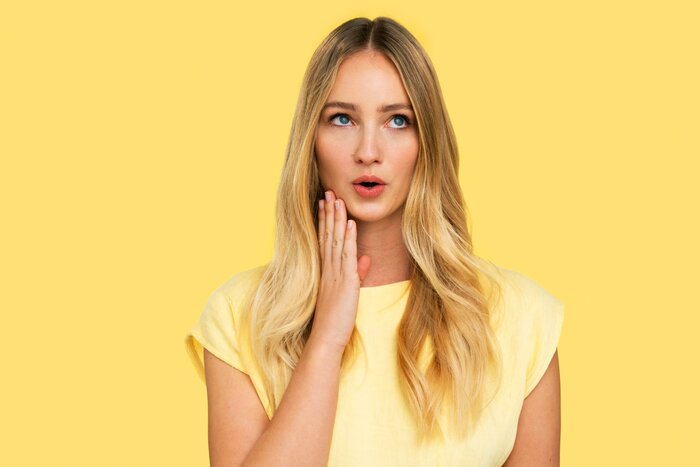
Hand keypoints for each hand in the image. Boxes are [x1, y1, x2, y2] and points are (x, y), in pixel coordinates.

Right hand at [310, 190, 370, 351]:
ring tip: (337, 199)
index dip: (326, 220)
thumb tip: (365, 259)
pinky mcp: (345, 282)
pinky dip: (349, 238)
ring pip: (336, 241)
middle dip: (329, 213)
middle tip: (328, 192)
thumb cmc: (335, 320)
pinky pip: (346, 256)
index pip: (326, 240)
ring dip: (337, 219)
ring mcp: (335, 274)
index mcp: (327, 272)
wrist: (326, 339)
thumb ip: (357, 274)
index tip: (325, 203)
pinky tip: (350, 224)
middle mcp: (328, 269)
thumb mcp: (347, 293)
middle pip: (328, 235)